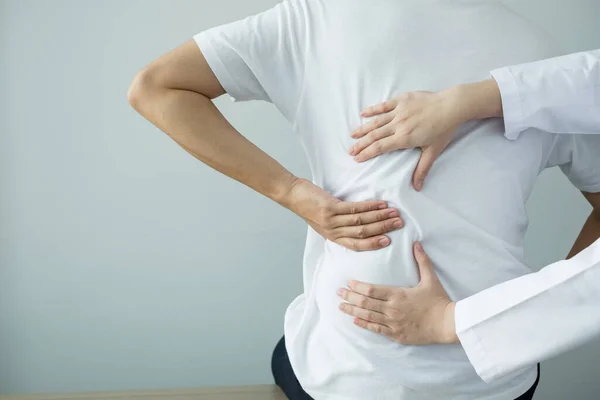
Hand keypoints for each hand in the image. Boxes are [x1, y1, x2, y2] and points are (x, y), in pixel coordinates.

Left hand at [283, 178, 403, 250]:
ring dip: (379, 217)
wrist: (292, 195)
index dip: (373, 244)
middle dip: (382, 229)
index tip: (388, 241)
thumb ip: (341, 225)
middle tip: (399, 224)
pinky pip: (354, 208)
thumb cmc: (310, 207)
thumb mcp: (325, 222)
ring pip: (360, 221)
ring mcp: (332, 220)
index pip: (356, 245)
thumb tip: (361, 223)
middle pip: (362, 233)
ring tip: (394, 213)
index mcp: (333, 237)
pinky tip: (380, 204)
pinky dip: (369, 206)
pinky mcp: (330, 208)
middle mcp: (333, 231)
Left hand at [337, 242, 458, 343]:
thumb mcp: (430, 279)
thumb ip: (422, 261)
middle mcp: (392, 309)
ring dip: (352, 310)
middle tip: (338, 292)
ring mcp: (393, 323)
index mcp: (398, 294)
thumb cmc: (438, 301)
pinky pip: (376, 329)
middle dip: (350, 296)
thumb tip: (416, 244)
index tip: (348, 282)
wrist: (447, 324)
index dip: (358, 286)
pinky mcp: (396, 335)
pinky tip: (355, 320)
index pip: (372, 290)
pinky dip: (364, 324)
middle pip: (365, 303)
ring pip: (368, 316)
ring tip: (340, 306)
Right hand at [349, 89, 466, 190]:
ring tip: (353, 135)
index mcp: (404, 138)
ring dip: (363, 129)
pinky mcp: (402, 100)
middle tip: (350, 150)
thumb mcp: (433, 151)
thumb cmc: (444, 129)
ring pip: (376, 121)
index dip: (367, 153)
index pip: (380, 147)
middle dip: (361, 144)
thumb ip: (422, 169)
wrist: (452, 106)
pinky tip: (363, 113)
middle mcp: (398, 125)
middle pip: (374, 136)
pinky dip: (373, 109)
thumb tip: (417, 187)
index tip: (357, 158)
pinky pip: (384, 105)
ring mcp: (399, 111)